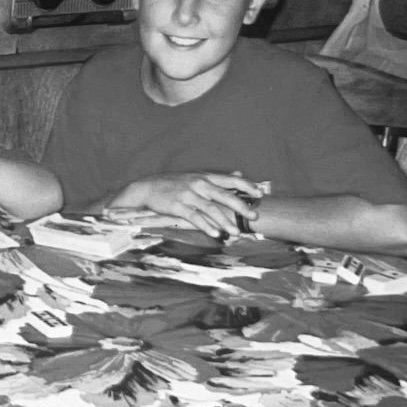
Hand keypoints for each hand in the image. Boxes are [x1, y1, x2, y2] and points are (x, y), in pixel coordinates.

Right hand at [109, 173, 265, 239]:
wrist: (147, 188)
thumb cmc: (174, 184)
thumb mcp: (196, 176)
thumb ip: (218, 177)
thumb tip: (239, 173)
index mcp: (205, 177)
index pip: (230, 180)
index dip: (246, 186)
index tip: (260, 193)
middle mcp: (198, 184)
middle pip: (224, 195)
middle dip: (241, 206)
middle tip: (254, 216)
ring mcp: (188, 195)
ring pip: (211, 209)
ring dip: (225, 221)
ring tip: (235, 232)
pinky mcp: (177, 206)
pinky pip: (194, 217)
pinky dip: (206, 226)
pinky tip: (215, 234)